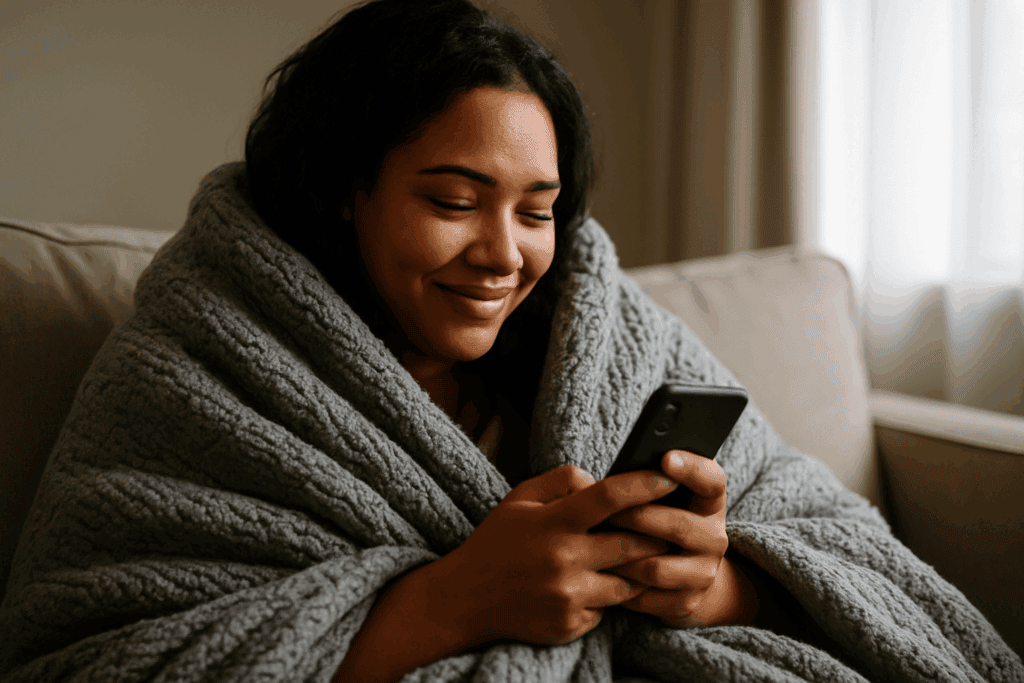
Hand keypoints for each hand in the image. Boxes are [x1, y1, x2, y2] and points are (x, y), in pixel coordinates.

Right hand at [430, 465, 677, 646]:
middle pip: (633, 543)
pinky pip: (608, 609)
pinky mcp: (570, 623)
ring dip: (637, 570)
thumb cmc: (496, 542)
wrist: (463, 600)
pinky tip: (594, 586)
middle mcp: (564, 559)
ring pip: (629, 582)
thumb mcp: (520, 498)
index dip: (644, 485)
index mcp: (553, 522)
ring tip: (635, 558)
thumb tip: (602, 481)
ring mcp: (569, 596)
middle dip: (657, 534)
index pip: (609, 498)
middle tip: (669, 525)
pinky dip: (607, 597)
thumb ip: (563, 480)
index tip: (669, 477)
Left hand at [601, 451, 750, 627]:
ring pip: (657, 567)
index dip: (692, 469)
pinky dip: (622, 586)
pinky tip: (601, 575)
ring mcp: (704, 572)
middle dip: (638, 517)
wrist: (682, 575)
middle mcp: (715, 537)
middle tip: (606, 511)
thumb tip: (616, 473)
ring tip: (596, 546)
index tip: (665, 457)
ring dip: (623, 557)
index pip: (712, 481)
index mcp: (709, 503)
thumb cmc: (657, 521)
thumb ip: (647, 481)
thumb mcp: (661, 498)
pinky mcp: (687, 602)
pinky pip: (648, 596)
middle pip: (679, 526)